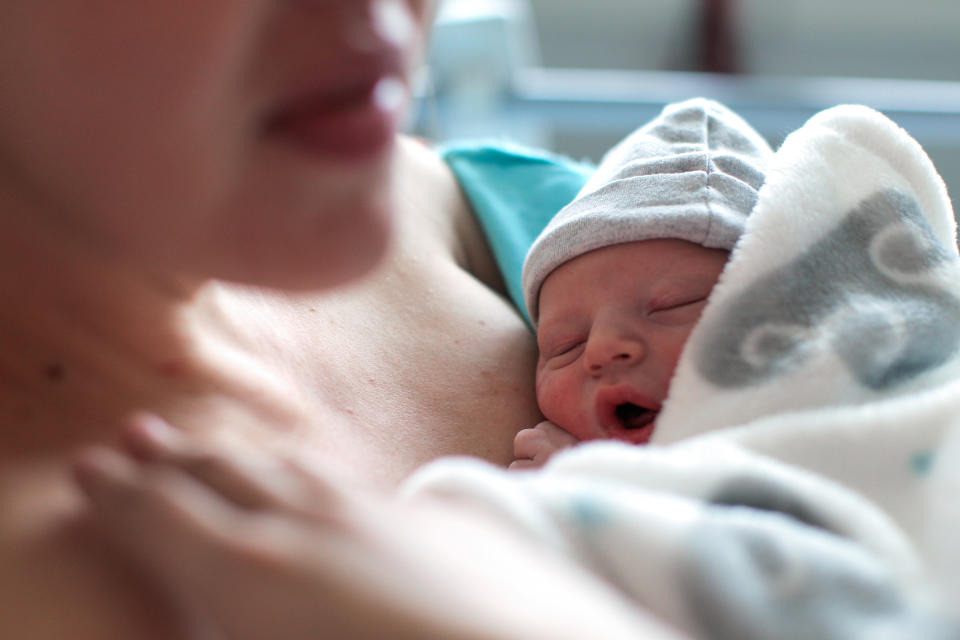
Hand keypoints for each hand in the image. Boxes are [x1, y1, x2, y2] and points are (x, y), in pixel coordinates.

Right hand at [72, 413, 682, 639]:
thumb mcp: (276, 634)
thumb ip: (237, 615)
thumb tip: (210, 602)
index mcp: (260, 572)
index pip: (168, 518)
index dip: (126, 495)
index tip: (97, 470)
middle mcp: (314, 525)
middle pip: (223, 480)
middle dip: (172, 462)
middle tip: (136, 438)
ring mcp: (379, 514)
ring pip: (286, 472)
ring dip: (238, 458)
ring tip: (209, 446)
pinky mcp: (435, 520)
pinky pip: (348, 485)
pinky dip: (309, 476)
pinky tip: (314, 479)